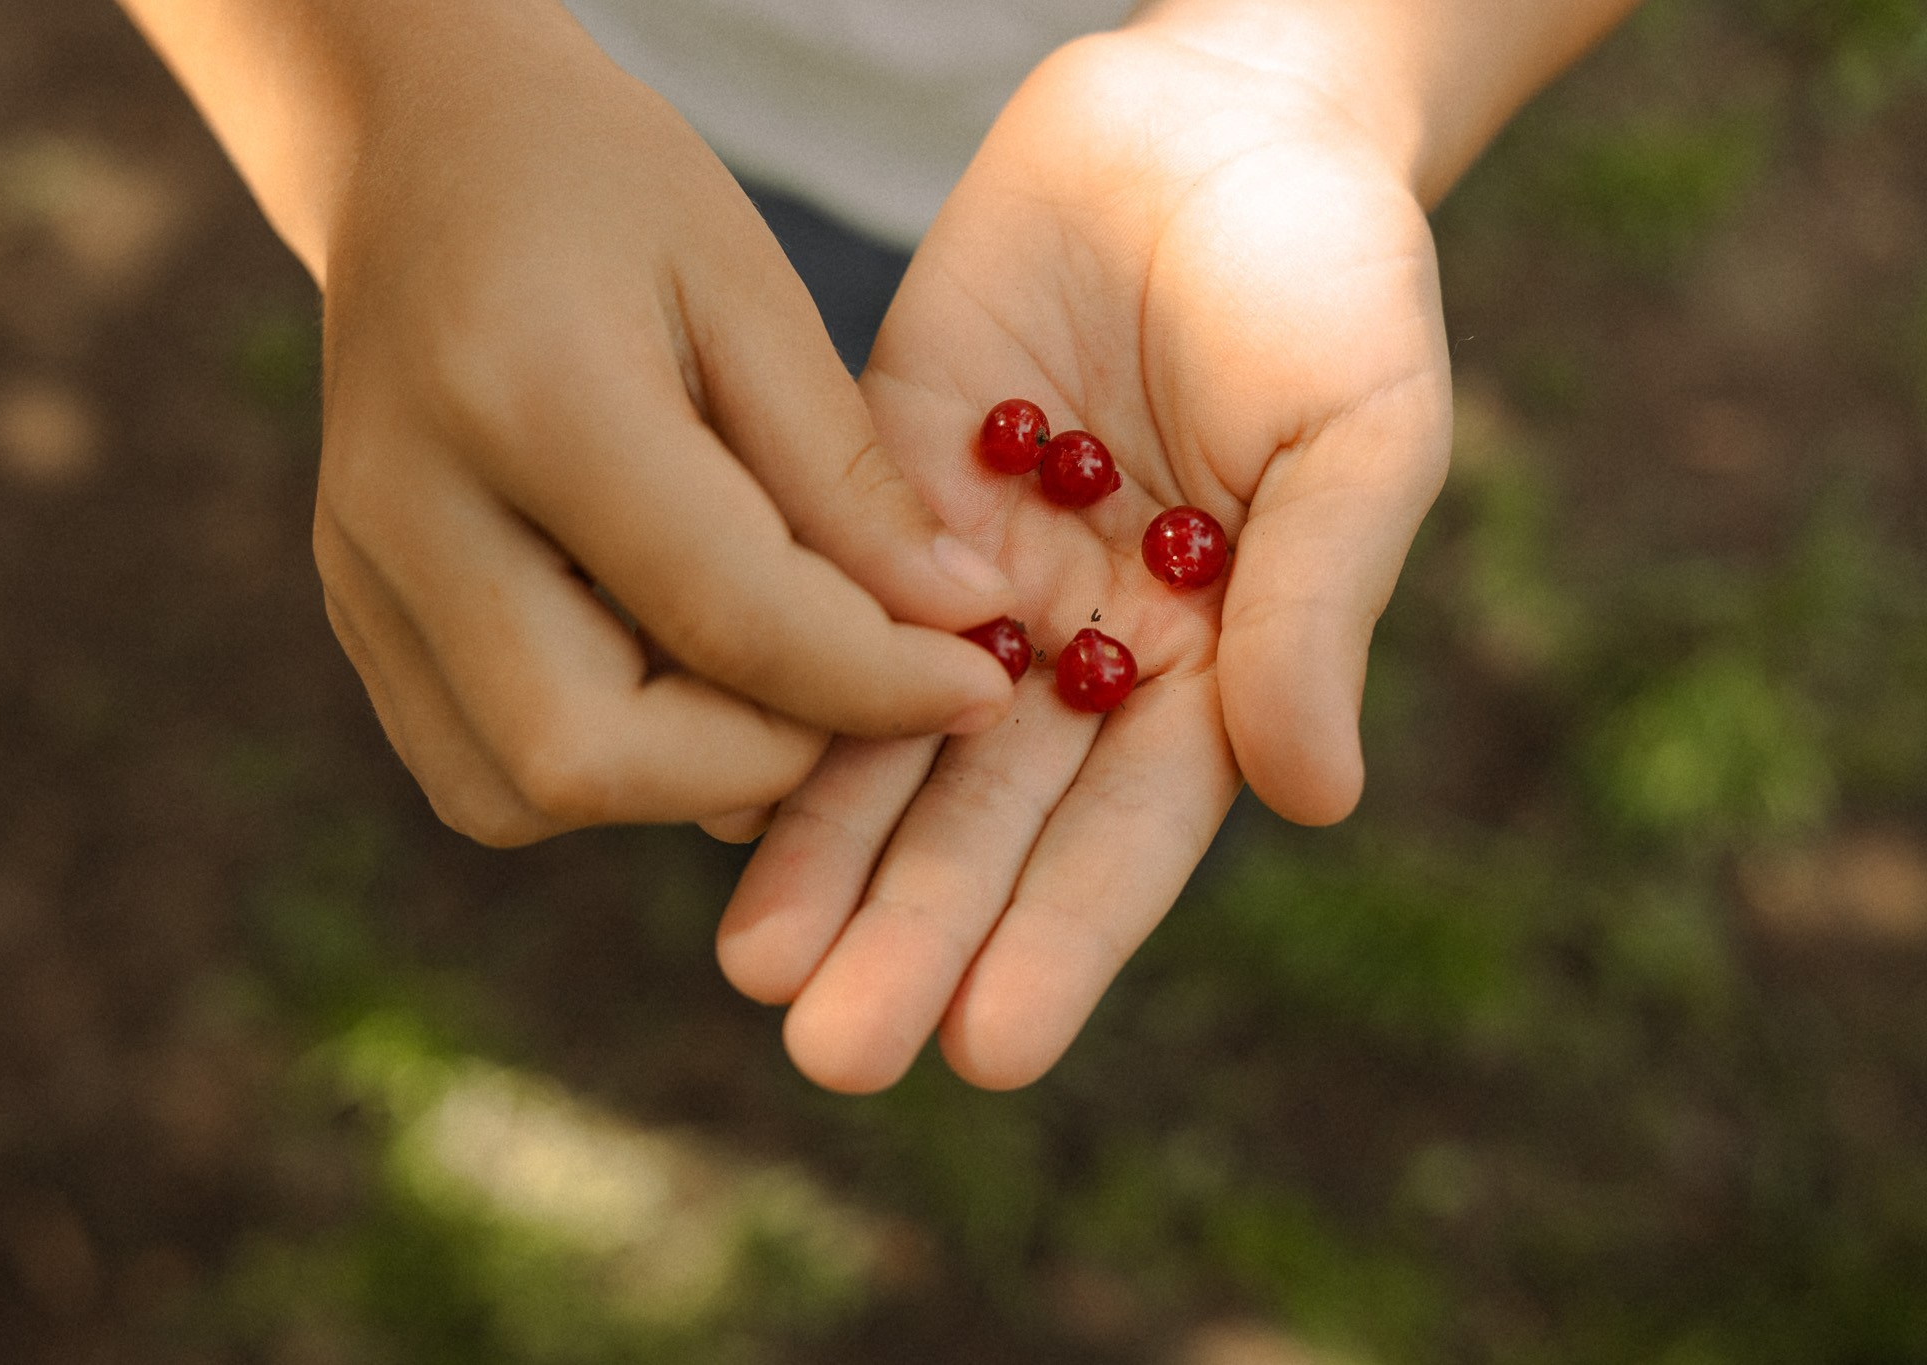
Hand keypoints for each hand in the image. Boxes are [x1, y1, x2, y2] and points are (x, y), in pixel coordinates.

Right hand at [306, 4, 1017, 844]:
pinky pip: (480, 771)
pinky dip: (605, 764)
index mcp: (527, 391)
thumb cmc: (604, 193)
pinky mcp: (355, 615)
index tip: (982, 689)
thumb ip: (846, 476)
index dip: (876, 682)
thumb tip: (955, 625)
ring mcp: (362, 577)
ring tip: (766, 674)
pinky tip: (673, 674)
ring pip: (519, 794)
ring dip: (676, 776)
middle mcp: (410, 510)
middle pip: (585, 753)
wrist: (418, 152)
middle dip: (761, 759)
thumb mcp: (752, 290)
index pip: (726, 613)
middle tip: (859, 691)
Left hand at [717, 28, 1452, 1090]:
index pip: (1130, 833)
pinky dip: (770, 689)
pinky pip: (817, 601)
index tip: (989, 1046)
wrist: (1213, 115)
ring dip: (827, 849)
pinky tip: (703, 780)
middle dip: (916, 927)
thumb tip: (1314, 794)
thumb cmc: (1331, 272)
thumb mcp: (1362, 431)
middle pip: (991, 817)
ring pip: (890, 738)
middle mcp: (1083, 649)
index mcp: (1213, 664)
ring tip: (757, 966)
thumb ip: (1323, 605)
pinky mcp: (885, 485)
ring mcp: (977, 575)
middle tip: (834, 1047)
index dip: (1062, 940)